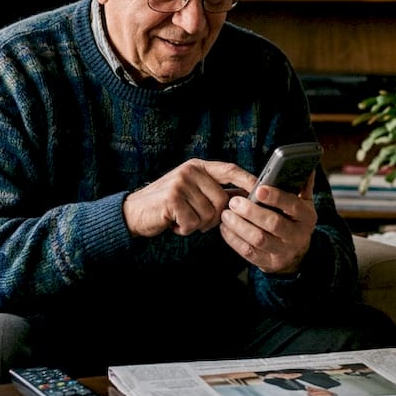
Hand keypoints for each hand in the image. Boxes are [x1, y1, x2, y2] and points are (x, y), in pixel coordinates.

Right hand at [122, 160, 257, 237]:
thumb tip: (246, 197)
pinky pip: (194, 223)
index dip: (247, 180)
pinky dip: (185, 229)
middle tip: (195, 219)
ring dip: (197, 224)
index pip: (230, 170)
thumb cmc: (167, 205)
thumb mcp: (191, 191)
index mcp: (198, 166)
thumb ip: (214, 190)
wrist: (134, 213)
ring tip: (182, 219)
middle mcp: (190, 170)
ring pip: (209, 214)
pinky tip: (174, 223)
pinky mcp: (172, 199)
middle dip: (213, 218)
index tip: (261, 190)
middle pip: (222, 200)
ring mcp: (180, 183)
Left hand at [220, 173, 316, 274]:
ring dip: (239, 226)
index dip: (276, 197)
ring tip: (226, 214)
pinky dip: (234, 240)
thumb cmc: (295, 222)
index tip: (258, 189)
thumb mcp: (304, 205)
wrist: (296, 256)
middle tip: (234, 201)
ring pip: (259, 239)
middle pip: (274, 224)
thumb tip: (306, 165)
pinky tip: (225, 228)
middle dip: (252, 211)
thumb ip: (303, 186)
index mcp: (307, 218)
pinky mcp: (268, 263)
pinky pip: (248, 252)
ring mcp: (283, 252)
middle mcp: (297, 236)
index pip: (293, 206)